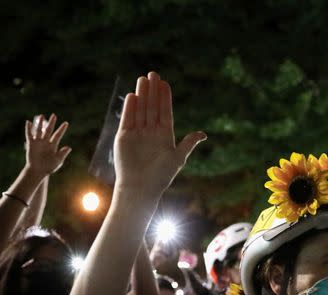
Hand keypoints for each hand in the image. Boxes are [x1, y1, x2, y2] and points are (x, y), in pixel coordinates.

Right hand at [24, 114, 71, 176]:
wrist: (38, 171)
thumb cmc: (49, 167)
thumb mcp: (58, 161)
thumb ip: (63, 154)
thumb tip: (69, 147)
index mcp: (53, 145)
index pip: (58, 135)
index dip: (62, 129)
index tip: (66, 123)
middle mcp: (46, 142)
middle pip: (49, 130)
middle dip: (52, 123)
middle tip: (54, 115)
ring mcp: (38, 142)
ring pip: (39, 131)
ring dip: (40, 124)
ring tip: (42, 116)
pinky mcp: (31, 144)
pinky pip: (29, 135)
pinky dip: (29, 129)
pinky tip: (28, 122)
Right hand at [114, 72, 206, 198]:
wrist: (140, 188)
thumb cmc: (161, 176)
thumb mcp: (178, 158)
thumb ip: (188, 144)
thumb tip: (203, 134)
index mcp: (164, 136)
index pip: (164, 112)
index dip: (164, 98)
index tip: (165, 83)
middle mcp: (150, 133)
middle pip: (152, 107)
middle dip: (153, 91)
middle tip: (153, 74)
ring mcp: (137, 134)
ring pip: (140, 110)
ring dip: (142, 95)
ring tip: (143, 79)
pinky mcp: (124, 137)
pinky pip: (127, 119)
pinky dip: (130, 108)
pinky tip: (133, 96)